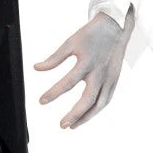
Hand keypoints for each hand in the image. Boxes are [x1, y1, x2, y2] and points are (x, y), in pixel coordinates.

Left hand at [34, 7, 134, 129]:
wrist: (116, 26)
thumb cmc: (91, 34)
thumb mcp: (70, 42)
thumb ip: (54, 58)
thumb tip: (37, 68)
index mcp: (87, 61)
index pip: (68, 82)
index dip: (53, 93)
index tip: (41, 101)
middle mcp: (100, 72)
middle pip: (88, 99)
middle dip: (75, 114)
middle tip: (62, 125)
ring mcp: (110, 77)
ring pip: (100, 103)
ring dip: (86, 117)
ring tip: (73, 125)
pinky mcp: (115, 79)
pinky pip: (106, 99)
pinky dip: (96, 110)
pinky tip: (86, 115)